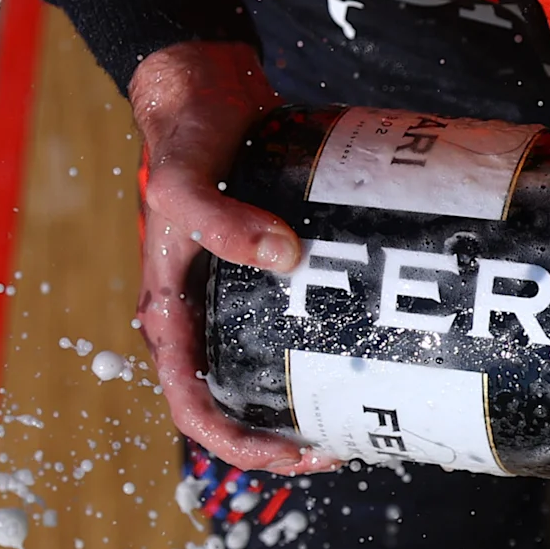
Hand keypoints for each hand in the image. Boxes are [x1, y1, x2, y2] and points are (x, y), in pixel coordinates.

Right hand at [128, 40, 331, 474]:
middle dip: (289, 437)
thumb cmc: (183, 139)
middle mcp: (205, 317)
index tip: (300, 454)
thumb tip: (284, 257)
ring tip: (372, 406)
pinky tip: (378, 341)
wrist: (206, 94)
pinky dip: (331, 342)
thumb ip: (221, 220)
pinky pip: (298, 322)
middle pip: (240, 404)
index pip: (194, 409)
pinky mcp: (272, 270)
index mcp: (171, 314)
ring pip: (272, 369)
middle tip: (355, 439)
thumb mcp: (185, 181)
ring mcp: (238, 296)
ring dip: (313, 397)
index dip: (243, 446)